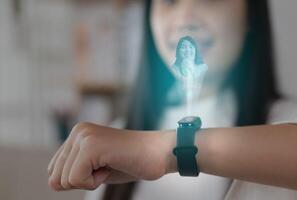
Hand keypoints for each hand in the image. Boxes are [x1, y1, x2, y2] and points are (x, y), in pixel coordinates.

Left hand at [47, 122, 175, 190]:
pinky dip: (95, 182)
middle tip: (108, 166)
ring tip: (111, 164)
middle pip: (56, 177)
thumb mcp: (96, 168)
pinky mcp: (91, 146)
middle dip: (83, 180)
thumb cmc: (132, 162)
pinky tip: (111, 166)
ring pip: (65, 180)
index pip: (55, 170)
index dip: (78, 178)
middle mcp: (78, 131)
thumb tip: (53, 183)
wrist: (160, 153)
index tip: (102, 166)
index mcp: (78, 134)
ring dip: (90, 181)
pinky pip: (77, 180)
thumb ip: (73, 172)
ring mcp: (84, 136)